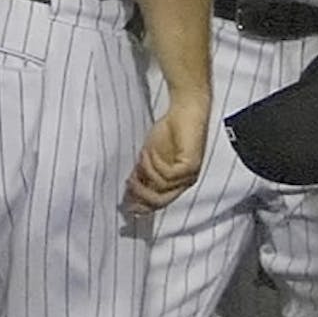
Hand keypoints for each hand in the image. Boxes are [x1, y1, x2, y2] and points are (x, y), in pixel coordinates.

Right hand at [123, 96, 208, 212]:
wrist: (185, 110)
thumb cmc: (168, 130)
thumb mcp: (150, 156)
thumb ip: (142, 174)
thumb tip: (128, 193)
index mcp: (176, 183)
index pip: (158, 203)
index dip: (141, 206)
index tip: (125, 204)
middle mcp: (184, 182)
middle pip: (160, 202)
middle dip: (141, 194)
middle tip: (129, 182)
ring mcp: (189, 175)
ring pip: (161, 187)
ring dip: (146, 172)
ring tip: (141, 155)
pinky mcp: (191, 165)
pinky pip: (167, 174)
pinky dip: (154, 164)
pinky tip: (149, 151)